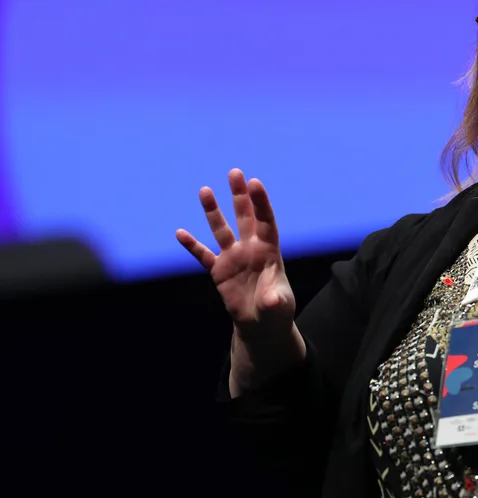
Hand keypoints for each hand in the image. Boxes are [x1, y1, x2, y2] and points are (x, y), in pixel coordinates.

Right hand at [176, 169, 294, 339]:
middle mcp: (251, 249)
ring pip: (222, 230)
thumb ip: (274, 300)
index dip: (261, 203)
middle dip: (240, 196)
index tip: (255, 183)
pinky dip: (192, 245)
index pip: (265, 222)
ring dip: (213, 212)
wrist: (261, 324)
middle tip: (235, 172)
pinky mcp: (219, 271)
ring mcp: (233, 258)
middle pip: (245, 217)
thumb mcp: (278, 306)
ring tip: (205, 190)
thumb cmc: (276, 312)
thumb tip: (270, 299)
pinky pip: (203, 255)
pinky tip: (180, 233)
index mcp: (269, 252)